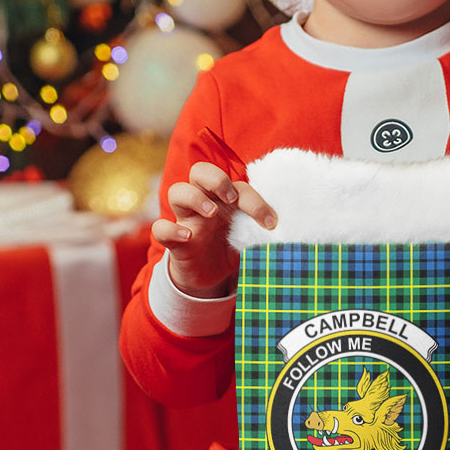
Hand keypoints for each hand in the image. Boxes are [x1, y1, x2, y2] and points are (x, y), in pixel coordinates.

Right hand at [151, 161, 275, 297]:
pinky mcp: (173, 241)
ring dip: (195, 197)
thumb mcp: (250, 239)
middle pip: (200, 171)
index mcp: (225, 199)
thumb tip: (289, 234)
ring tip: (212, 212)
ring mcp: (186, 219)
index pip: (237, 185)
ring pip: (177, 191)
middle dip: (216, 179)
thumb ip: (263, 232)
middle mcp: (204, 202)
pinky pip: (160, 228)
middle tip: (231, 199)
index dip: (255, 201)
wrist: (211, 278)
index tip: (270, 223)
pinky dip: (170, 229)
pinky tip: (188, 237)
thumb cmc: (232, 248)